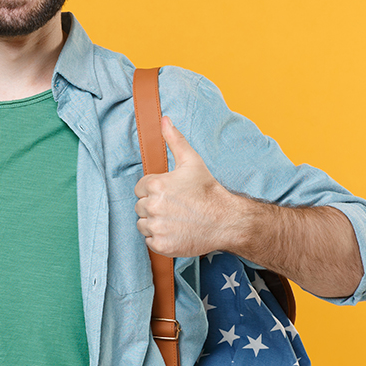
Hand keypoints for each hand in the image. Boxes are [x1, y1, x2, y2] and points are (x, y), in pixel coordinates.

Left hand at [133, 116, 248, 257]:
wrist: (226, 220)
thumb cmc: (208, 190)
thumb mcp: (191, 161)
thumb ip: (174, 139)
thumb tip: (163, 119)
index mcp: (155, 185)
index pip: (140, 188)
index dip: (154, 190)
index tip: (171, 194)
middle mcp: (153, 207)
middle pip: (140, 206)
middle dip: (154, 206)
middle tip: (176, 207)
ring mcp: (157, 227)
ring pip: (143, 224)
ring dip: (154, 223)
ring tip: (175, 219)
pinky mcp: (161, 245)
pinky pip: (149, 241)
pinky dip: (160, 238)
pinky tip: (176, 231)